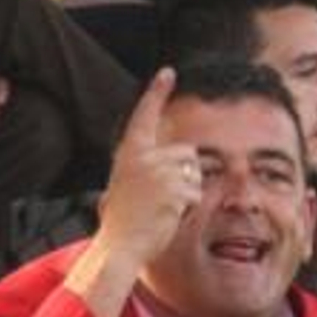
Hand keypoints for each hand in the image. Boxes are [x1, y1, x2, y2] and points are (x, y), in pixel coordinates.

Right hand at [95, 68, 202, 273]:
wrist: (120, 244)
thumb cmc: (124, 219)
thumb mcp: (127, 183)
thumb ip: (145, 166)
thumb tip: (172, 160)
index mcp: (129, 152)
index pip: (144, 115)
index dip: (156, 92)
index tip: (168, 72)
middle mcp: (144, 156)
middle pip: (187, 152)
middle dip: (187, 173)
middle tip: (166, 197)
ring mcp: (160, 172)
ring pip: (195, 172)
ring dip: (189, 190)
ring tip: (165, 206)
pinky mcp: (174, 190)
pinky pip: (196, 193)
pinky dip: (189, 207)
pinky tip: (170, 215)